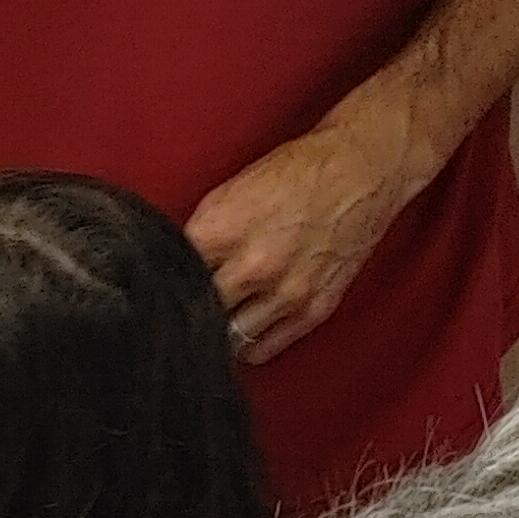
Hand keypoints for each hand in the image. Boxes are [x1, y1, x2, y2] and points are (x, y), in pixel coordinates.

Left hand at [185, 95, 430, 366]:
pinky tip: (241, 330)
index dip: (161, 287)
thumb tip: (170, 271)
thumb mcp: (227, 193)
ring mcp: (287, 291)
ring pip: (228, 340)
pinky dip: (248, 345)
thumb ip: (198, 236)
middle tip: (179, 314)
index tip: (155, 294)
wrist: (363, 168)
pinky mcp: (314, 308)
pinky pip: (264, 349)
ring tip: (212, 323)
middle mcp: (254, 265)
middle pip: (197, 314)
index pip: (170, 279)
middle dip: (187, 313)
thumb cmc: (294, 173)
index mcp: (221, 229)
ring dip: (218, 333)